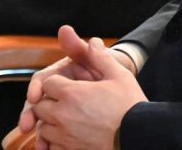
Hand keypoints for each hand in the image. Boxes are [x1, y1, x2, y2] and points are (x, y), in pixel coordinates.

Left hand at [25, 26, 146, 149]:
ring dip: (51, 124)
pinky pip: (52, 148)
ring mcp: (65, 137)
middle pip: (41, 106)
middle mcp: (63, 115)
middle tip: (67, 103)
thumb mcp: (119, 75)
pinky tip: (71, 137)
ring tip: (68, 121)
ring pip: (44, 129)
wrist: (140, 137)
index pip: (47, 83)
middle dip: (49, 103)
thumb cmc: (130, 106)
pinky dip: (57, 143)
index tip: (68, 87)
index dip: (56, 83)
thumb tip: (92, 41)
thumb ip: (101, 57)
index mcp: (72, 93)